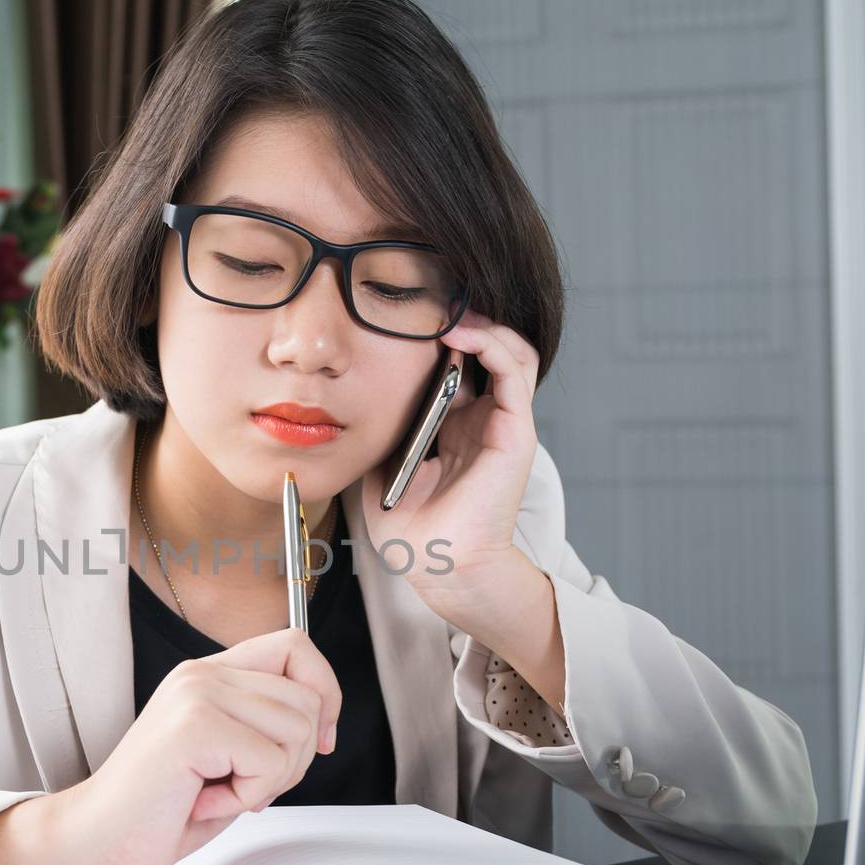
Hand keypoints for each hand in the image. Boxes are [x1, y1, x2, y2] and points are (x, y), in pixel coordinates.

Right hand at [59, 628, 341, 864]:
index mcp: (209, 673)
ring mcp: (197, 695)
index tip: (320, 737)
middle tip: (248, 784)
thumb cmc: (158, 807)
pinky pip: (270, 762)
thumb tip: (323, 719)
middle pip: (307, 699)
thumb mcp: (226, 755)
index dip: (324, 692)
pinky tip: (205, 799)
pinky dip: (249, 796)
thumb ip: (267, 726)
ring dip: (272, 779)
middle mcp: (202, 674)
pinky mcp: (194, 727)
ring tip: (221, 789)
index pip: (295, 646)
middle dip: (298, 757)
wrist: (96, 837)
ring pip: (298, 730)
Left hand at [359, 308, 540, 618]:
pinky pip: (514, 369)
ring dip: (481, 323)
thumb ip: (377, 430)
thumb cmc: (414, 532)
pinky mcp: (515, 431)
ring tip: (448, 308)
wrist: (441, 566)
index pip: (456, 365)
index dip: (435, 336)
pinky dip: (490, 342)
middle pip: (486, 349)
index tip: (402, 313)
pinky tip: (459, 332)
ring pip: (508, 350)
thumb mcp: (380, 469)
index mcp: (456, 428)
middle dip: (461, 319)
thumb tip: (349, 395)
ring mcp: (502, 423)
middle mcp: (483, 420)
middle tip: (429, 297)